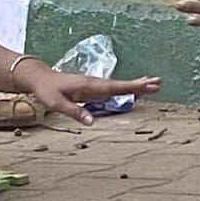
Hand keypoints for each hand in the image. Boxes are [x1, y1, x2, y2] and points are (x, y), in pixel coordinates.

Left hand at [19, 65, 160, 124]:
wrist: (41, 78)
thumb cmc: (47, 91)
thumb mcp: (56, 104)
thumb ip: (74, 112)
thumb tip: (92, 122)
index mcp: (89, 86)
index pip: (114, 87)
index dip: (132, 87)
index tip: (148, 85)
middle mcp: (94, 83)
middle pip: (121, 84)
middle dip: (140, 84)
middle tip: (159, 83)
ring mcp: (94, 84)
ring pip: (118, 85)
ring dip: (135, 84)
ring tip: (152, 84)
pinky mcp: (92, 87)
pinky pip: (112, 88)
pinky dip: (125, 87)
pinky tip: (131, 88)